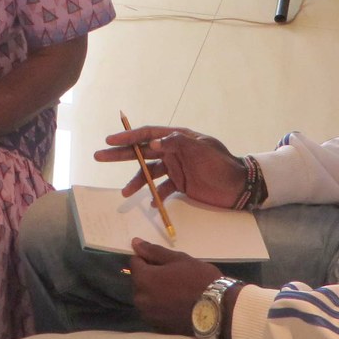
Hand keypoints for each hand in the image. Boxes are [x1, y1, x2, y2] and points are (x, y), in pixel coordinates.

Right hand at [98, 125, 246, 209]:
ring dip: (136, 181)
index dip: (128, 136)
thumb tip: (153, 144)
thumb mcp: (202, 149)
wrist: (239, 187)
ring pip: (149, 173)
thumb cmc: (221, 164)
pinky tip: (151, 204)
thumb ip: (178, 144)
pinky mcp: (180, 184)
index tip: (110, 140)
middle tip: (99, 156)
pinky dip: (155, 196)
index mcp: (178, 138)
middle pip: (142, 152)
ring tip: (125, 192)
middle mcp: (173, 151)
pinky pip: (162, 189)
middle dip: (121, 154)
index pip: (148, 134)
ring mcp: (176, 168)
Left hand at [128, 237, 222, 333]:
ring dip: (154, 292)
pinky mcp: (158, 326)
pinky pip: (153, 310)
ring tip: (175, 291)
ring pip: (145, 297)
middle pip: (138, 281)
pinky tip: (175, 304)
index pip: (135, 263)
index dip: (148, 259)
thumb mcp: (179, 259)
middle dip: (150, 276)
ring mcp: (148, 315)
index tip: (165, 262)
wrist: (218, 310)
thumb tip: (135, 242)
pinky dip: (160, 306)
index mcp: (143, 279)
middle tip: (173, 276)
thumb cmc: (199, 279)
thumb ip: (154, 251)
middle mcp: (140, 298)